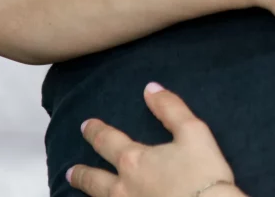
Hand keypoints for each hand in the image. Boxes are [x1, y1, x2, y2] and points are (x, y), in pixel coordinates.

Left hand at [68, 83, 243, 196]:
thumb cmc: (202, 173)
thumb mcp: (194, 132)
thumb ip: (170, 108)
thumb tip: (150, 88)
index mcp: (134, 160)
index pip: (107, 141)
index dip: (96, 131)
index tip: (86, 125)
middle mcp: (122, 187)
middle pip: (94, 179)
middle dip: (82, 172)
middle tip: (71, 170)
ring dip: (87, 192)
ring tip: (80, 188)